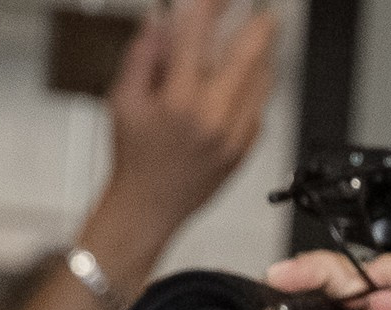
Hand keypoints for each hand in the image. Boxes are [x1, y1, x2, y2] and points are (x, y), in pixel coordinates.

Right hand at [98, 0, 277, 268]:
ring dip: (265, 54)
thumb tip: (163, 20)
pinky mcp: (243, 152)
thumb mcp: (124, 98)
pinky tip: (251, 76)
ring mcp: (233, 137)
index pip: (200, 34)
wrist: (149, 209)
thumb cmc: (134, 157)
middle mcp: (212, 118)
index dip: (212, 5)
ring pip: (262, 82)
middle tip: (266, 9)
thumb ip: (144, 54)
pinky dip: (258, 88)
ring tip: (262, 36)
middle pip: (248, 55)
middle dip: (260, 25)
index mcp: (179, 100)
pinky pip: (260, 110)